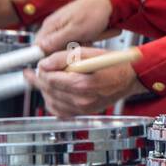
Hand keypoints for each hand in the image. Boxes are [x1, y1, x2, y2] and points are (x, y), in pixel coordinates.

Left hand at [28, 46, 143, 116]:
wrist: (130, 77)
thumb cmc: (114, 64)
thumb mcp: (89, 52)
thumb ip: (63, 58)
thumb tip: (45, 63)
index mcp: (83, 84)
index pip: (50, 79)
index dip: (41, 70)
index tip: (39, 64)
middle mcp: (82, 99)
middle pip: (49, 91)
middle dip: (39, 79)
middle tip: (35, 71)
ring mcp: (83, 108)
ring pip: (51, 102)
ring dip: (45, 90)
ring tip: (44, 80)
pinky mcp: (84, 112)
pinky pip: (60, 111)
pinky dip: (52, 102)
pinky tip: (52, 93)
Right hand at [35, 0, 114, 54]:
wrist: (110, 3)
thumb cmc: (94, 12)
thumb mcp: (75, 30)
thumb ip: (56, 40)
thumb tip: (39, 49)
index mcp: (51, 25)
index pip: (37, 48)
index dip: (45, 58)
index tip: (54, 63)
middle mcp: (55, 27)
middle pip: (53, 51)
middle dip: (66, 52)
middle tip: (79, 44)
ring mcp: (64, 29)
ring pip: (65, 49)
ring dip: (78, 48)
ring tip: (88, 38)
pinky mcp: (74, 32)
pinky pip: (75, 45)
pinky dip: (84, 44)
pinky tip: (92, 37)